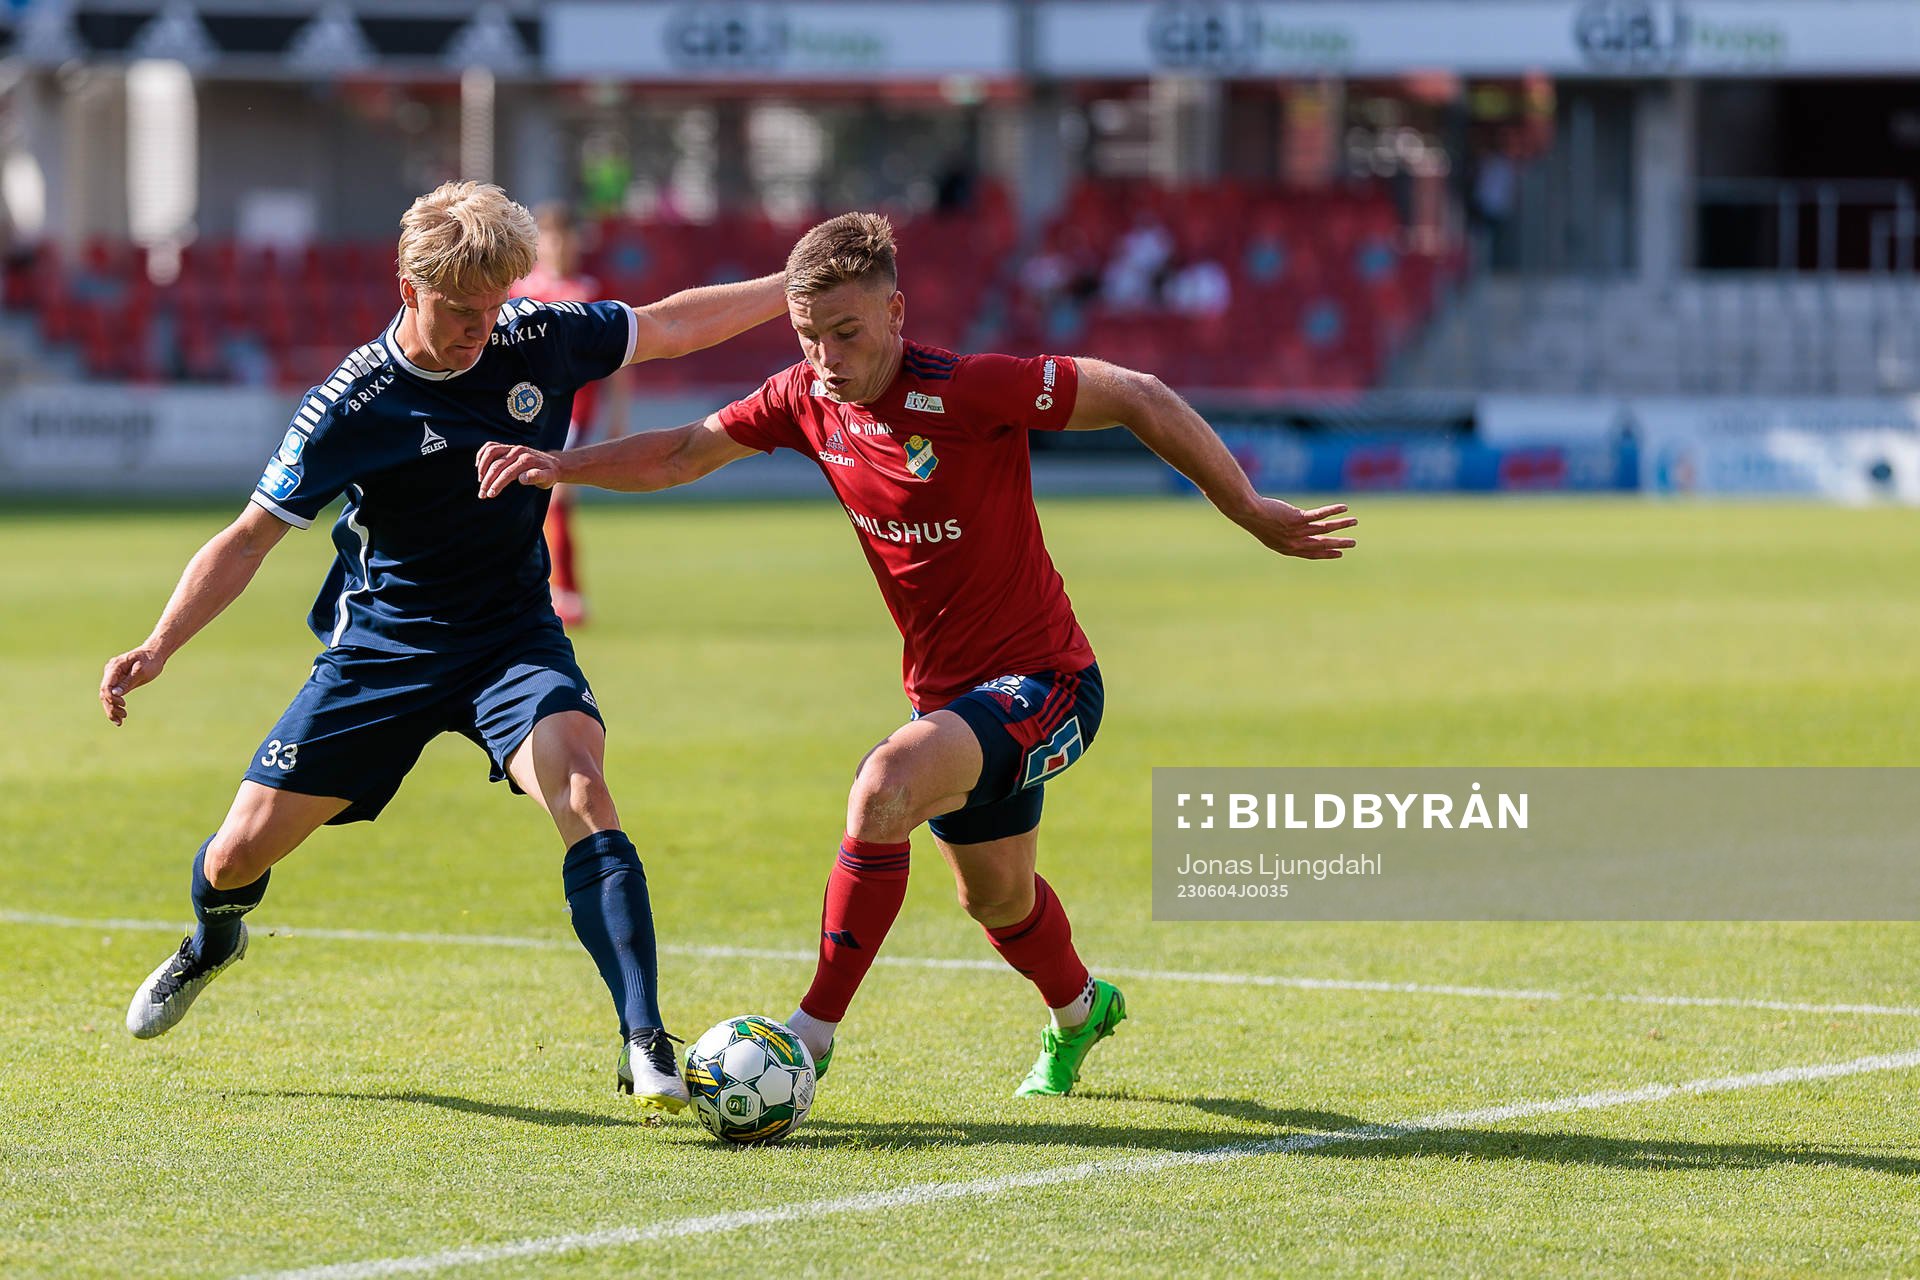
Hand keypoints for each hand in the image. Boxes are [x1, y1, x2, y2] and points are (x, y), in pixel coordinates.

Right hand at [100, 646, 166, 724]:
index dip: (111, 697)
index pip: (107, 685)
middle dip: (111, 706)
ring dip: (111, 709)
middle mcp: (110, 671)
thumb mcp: (142, 671)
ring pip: (106, 696)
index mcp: (115, 666)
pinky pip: (112, 696)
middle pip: (104, 692)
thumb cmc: (150, 661)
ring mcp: (112, 677)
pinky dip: (114, 706)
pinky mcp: (117, 682)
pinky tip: (118, 718)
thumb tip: (115, 694)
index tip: (123, 704)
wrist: (154, 654)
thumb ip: (128, 681)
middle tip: (123, 716)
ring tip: (121, 720)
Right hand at [476, 442, 560, 497]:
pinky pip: (490, 446)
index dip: (497, 484)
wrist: (553, 463)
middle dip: (487, 481)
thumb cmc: (549, 474)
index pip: (507, 473)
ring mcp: (511, 447)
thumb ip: (537, 477)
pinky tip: (478, 466)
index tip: (490, 494)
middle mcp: (518, 451)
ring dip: (483, 467)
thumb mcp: (548, 478)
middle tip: (482, 494)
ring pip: (490, 453)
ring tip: (481, 481)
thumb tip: (522, 478)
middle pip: (497, 465)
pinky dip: (482, 454)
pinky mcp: (507, 447)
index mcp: (526, 460)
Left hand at [1236, 498, 1356, 559]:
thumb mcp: (1270, 532)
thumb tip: (1292, 529)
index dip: (1327, 554)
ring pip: (1325, 529)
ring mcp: (1297, 531)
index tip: (1339, 553)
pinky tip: (1344, 507)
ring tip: (1355, 521)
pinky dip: (1333, 511)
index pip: (1311, 553)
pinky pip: (1320, 515)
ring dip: (1342, 525)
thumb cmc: (1256, 519)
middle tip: (1353, 543)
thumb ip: (1284, 534)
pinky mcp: (1298, 518)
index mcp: (1287, 549)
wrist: (1249, 512)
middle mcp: (1294, 542)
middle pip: (1322, 544)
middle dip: (1339, 543)